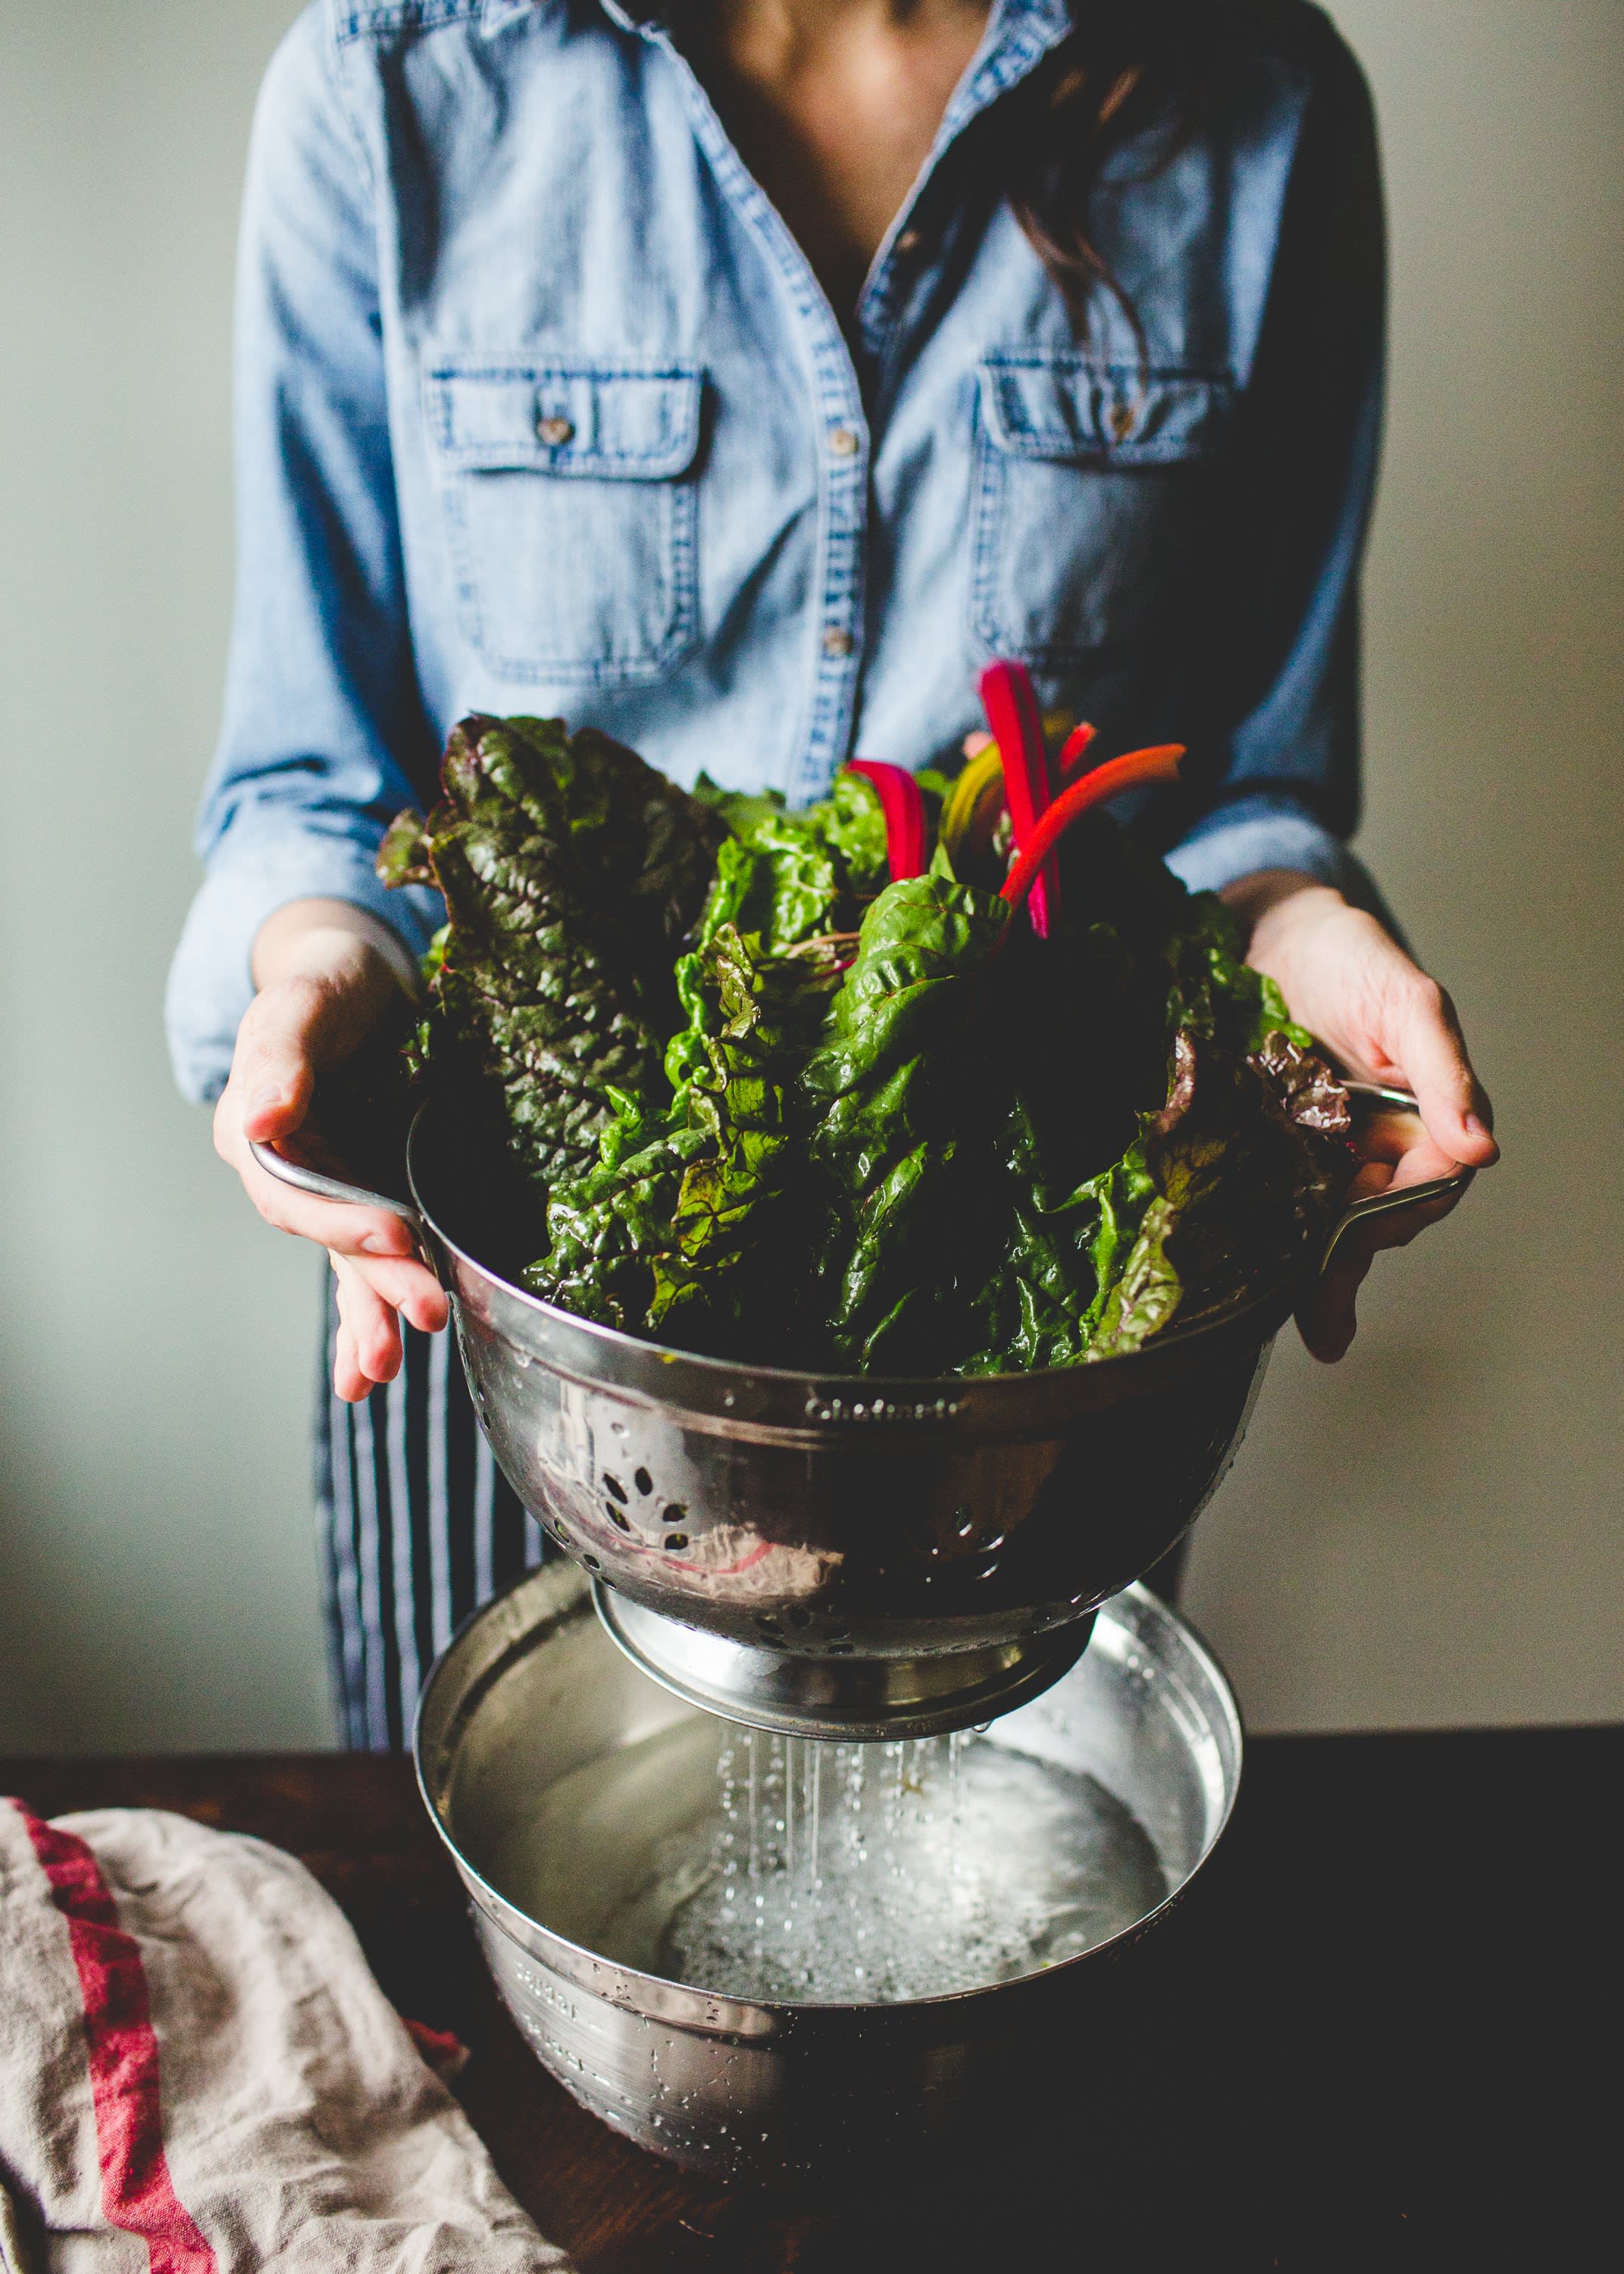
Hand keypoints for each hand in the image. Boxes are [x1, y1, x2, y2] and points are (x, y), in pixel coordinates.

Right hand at [214, 899, 449, 1401]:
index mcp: (254, 1129)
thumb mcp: (308, 998)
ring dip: (371, 1316)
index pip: (290, 1190)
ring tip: (387, 1371)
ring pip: (347, 1264)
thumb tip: (260, 1117)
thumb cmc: (330, 981)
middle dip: (374, 1285)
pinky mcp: (365, 1200)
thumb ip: (283, 1054)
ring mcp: (328, 1190)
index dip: (338, 1217)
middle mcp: (286, 1170)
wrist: (361, 982)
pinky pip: (366, 1264)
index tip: (396, 1232)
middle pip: (326, 1239)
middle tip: (425, 1314)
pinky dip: (372, 1312)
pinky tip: (375, 1369)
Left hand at [1221, 872, 1499, 1362]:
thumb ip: (1445, 1069)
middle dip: (1351, 1264)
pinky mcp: (1260, 1149)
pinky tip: (1253, 1279)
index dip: (1404, 1205)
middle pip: (1376, 1220)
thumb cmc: (1349, 959)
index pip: (1429, 1183)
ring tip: (1310, 1322)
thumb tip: (1480, 1146)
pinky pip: (1270, 1203)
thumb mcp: (1408, 1003)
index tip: (1373, 1217)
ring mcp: (1315, 1152)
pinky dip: (1266, 1241)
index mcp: (1417, 1120)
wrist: (1266, 933)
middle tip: (1325, 1309)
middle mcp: (1371, 1146)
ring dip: (1316, 1274)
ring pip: (1326, 1226)